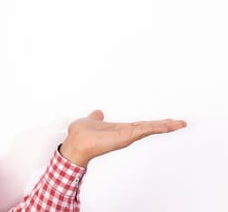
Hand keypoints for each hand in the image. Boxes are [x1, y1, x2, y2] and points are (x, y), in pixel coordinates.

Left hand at [59, 110, 186, 166]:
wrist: (74, 143)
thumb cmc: (80, 135)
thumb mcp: (90, 121)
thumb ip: (96, 118)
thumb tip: (98, 113)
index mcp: (119, 129)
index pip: (141, 125)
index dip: (153, 123)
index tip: (167, 121)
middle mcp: (125, 134)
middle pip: (149, 128)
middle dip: (165, 125)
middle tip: (181, 123)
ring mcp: (126, 136)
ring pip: (148, 129)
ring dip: (164, 126)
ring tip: (179, 124)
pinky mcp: (125, 137)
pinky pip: (142, 131)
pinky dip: (154, 128)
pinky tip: (166, 125)